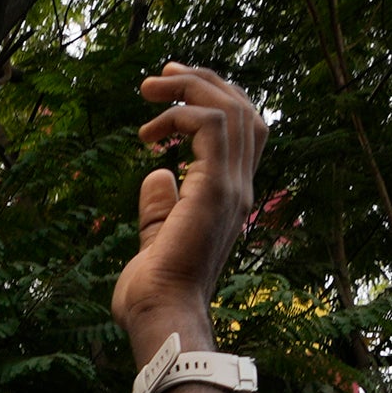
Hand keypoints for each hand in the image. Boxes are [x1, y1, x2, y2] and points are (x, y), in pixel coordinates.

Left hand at [114, 64, 267, 353]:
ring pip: (231, 109)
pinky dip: (181, 114)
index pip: (241, 132)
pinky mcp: (215, 189)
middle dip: (203, 82)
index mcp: (230, 198)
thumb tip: (156, 173)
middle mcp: (240, 188)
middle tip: (161, 76)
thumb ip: (159, 207)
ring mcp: (233, 188)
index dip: (213, 101)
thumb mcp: (155, 240)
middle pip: (242, 111)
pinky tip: (149, 132)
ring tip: (149, 88)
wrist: (160, 316)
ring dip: (190, 88)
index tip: (170, 92)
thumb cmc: (154, 294)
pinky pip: (211, 125)